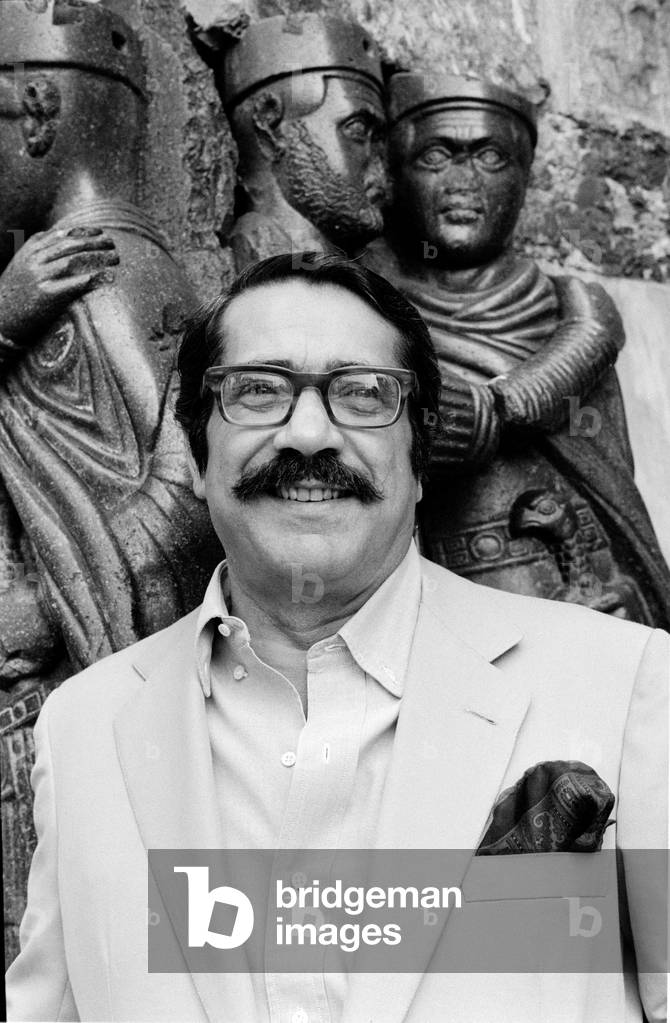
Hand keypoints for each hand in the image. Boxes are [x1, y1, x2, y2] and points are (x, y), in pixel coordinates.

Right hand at [0, 225, 119, 344]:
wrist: (0, 319)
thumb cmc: (15, 295)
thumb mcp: (22, 266)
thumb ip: (39, 254)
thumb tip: (62, 244)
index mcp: (30, 249)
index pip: (61, 234)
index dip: (84, 231)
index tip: (100, 231)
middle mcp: (35, 259)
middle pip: (71, 244)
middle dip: (95, 241)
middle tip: (113, 242)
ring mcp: (40, 275)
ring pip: (75, 259)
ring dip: (99, 256)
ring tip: (116, 257)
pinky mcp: (47, 294)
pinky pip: (76, 282)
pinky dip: (95, 277)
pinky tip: (109, 277)